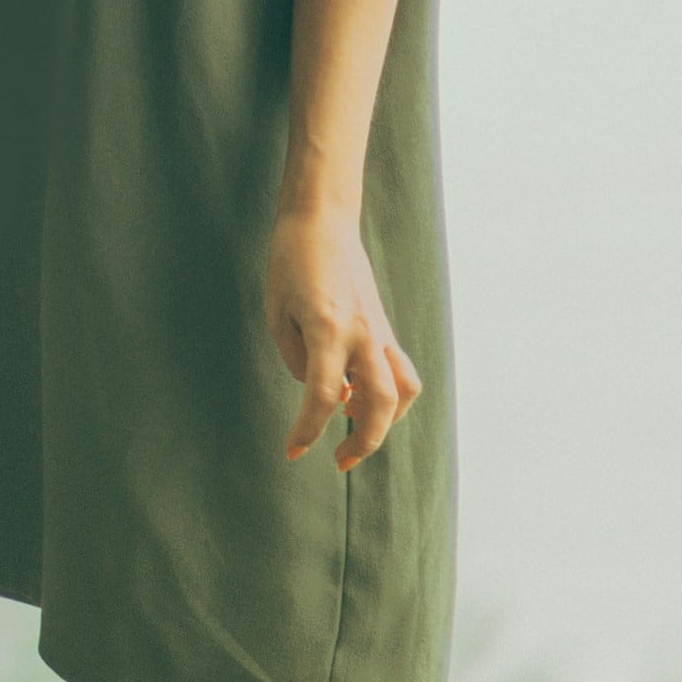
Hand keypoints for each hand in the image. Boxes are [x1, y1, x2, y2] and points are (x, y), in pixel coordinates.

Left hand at [267, 206, 419, 470]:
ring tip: (357, 431)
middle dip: (364, 442)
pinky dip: (388, 394)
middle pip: (380, 404)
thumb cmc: (291, 263)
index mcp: (328, 328)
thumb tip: (321, 391)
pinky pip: (399, 370)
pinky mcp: (384, 327)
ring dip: (387, 421)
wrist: (322, 220)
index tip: (292, 452)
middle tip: (338, 461)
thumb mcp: (278, 313)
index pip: (324, 396)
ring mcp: (379, 330)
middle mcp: (361, 333)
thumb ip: (296, 358)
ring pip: (404, 390)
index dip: (307, 430)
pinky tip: (358, 396)